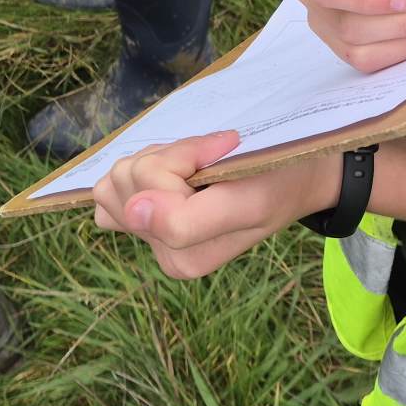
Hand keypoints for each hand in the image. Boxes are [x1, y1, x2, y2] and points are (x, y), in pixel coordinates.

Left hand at [91, 131, 340, 279]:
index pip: (149, 183)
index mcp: (184, 258)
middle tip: (213, 156)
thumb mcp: (247, 202)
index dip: (185, 153)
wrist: (294, 178)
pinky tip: (175, 172)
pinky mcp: (138, 220)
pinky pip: (111, 189)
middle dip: (171, 155)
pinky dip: (142, 168)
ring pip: (116, 179)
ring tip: (198, 164)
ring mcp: (146, 236)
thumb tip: (132, 214)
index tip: (225, 147)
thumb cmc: (277, 184)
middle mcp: (159, 252)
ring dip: (159, 158)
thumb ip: (188, 219)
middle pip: (127, 179)